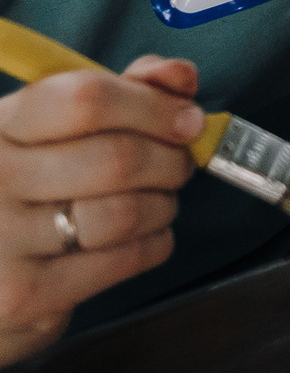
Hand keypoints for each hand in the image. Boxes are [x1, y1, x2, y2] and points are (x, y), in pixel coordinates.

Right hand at [0, 57, 199, 367]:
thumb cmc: (32, 189)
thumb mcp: (58, 130)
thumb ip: (121, 91)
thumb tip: (181, 76)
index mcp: (0, 127)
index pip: (85, 99)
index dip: (153, 105)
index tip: (187, 118)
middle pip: (117, 158)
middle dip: (171, 159)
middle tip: (179, 164)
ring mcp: (2, 241)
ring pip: (127, 212)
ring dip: (165, 204)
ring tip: (159, 201)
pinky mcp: (24, 296)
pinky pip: (126, 258)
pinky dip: (155, 243)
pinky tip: (143, 237)